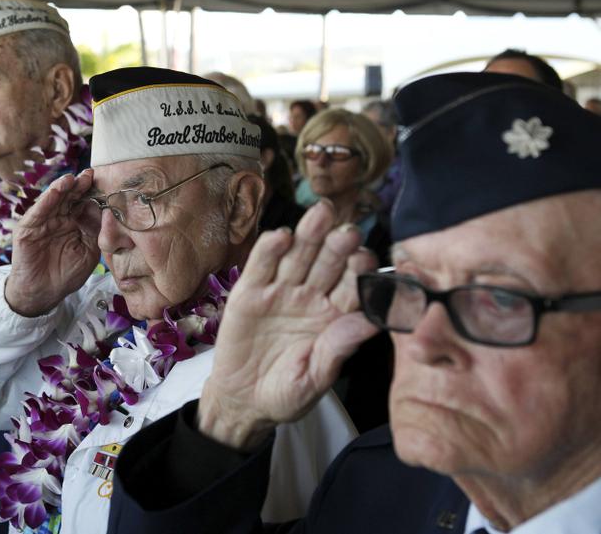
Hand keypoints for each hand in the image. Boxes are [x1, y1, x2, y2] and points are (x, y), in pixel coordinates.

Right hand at [5, 170, 100, 315]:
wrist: (43, 294)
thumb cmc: (66, 274)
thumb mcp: (88, 252)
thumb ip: (95, 231)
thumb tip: (106, 209)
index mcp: (73, 222)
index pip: (83, 202)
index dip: (92, 192)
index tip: (105, 182)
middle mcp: (58, 218)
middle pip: (69, 197)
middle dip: (79, 185)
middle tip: (90, 174)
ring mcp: (42, 222)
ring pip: (53, 200)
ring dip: (62, 188)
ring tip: (72, 178)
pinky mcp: (27, 229)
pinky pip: (38, 211)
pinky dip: (47, 200)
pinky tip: (56, 191)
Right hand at [198, 201, 378, 449]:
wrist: (242, 402)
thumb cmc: (285, 394)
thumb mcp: (314, 380)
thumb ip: (338, 349)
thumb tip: (372, 322)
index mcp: (335, 315)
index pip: (353, 286)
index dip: (362, 272)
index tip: (369, 263)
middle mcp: (311, 296)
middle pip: (328, 262)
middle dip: (339, 244)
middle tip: (349, 231)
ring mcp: (280, 291)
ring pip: (297, 256)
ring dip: (310, 234)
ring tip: (321, 214)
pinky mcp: (249, 293)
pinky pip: (261, 266)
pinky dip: (269, 250)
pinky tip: (282, 236)